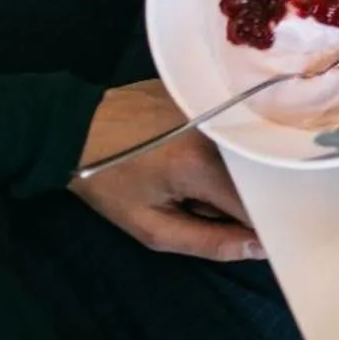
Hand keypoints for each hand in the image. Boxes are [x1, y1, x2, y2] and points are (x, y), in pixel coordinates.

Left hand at [70, 80, 263, 261]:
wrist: (77, 126)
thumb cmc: (111, 183)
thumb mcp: (152, 227)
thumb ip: (210, 242)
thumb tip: (259, 247)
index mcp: (203, 165)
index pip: (258, 203)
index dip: (261, 223)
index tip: (253, 236)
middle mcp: (221, 129)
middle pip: (261, 174)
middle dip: (248, 198)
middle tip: (212, 205)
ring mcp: (219, 104)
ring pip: (252, 151)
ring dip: (239, 172)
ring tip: (200, 177)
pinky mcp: (214, 91)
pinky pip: (238, 129)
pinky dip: (231, 148)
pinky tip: (201, 150)